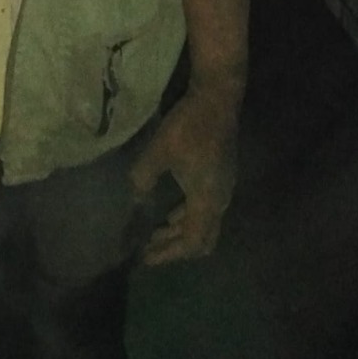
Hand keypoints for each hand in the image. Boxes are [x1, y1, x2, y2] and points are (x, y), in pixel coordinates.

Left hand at [129, 90, 237, 264]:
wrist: (217, 100)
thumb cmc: (189, 127)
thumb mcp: (160, 151)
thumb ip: (144, 177)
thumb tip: (134, 197)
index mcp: (206, 201)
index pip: (190, 242)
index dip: (168, 253)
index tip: (146, 258)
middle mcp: (219, 201)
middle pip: (202, 239)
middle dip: (175, 248)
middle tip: (150, 249)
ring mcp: (223, 189)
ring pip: (204, 224)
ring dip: (180, 232)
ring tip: (155, 234)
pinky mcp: (221, 176)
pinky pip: (205, 209)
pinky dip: (186, 216)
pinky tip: (171, 211)